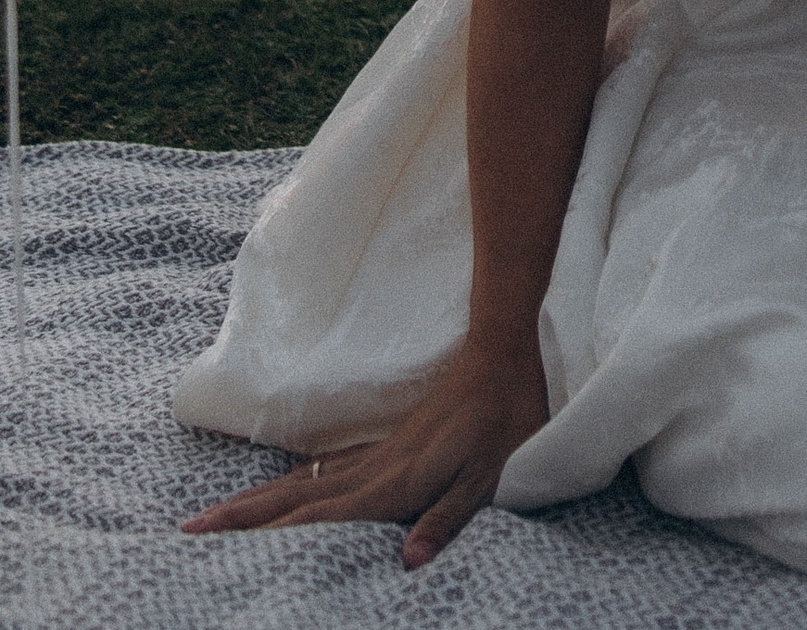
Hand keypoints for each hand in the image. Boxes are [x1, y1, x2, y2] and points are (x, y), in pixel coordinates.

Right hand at [182, 337, 549, 568]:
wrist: (505, 354)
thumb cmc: (505, 422)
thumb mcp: (489, 478)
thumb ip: (447, 520)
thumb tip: (408, 563)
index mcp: (392, 484)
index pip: (319, 517)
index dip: (270, 534)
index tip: (220, 546)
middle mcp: (374, 469)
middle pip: (295, 497)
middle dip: (242, 516)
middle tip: (189, 530)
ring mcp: (377, 454)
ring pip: (305, 482)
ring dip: (260, 500)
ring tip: (218, 514)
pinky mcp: (389, 444)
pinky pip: (329, 469)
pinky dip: (297, 483)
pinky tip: (286, 487)